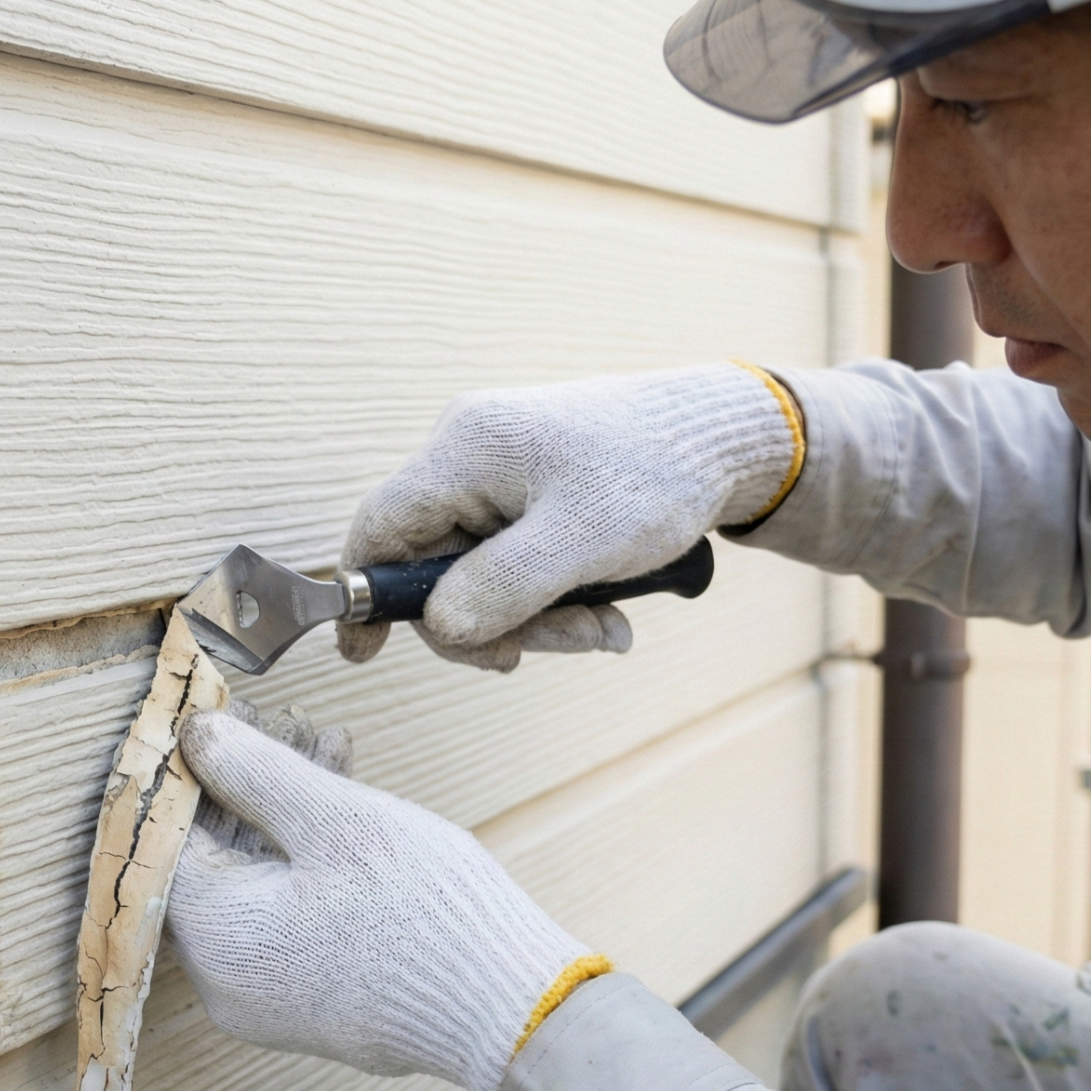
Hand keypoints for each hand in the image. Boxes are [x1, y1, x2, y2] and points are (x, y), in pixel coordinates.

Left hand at [167, 706, 594, 1090]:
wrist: (506, 1010)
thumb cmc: (420, 914)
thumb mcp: (334, 819)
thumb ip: (255, 771)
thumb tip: (195, 735)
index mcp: (214, 937)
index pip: (163, 843)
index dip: (187, 774)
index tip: (216, 724)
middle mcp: (225, 981)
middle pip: (210, 864)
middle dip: (245, 787)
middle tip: (280, 724)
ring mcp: (269, 1001)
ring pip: (254, 887)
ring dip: (283, 818)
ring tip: (329, 745)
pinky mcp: (312, 1005)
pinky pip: (286, 921)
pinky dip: (306, 865)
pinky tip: (347, 803)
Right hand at [338, 362, 800, 670]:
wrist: (726, 437)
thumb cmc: (658, 474)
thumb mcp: (582, 542)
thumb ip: (502, 587)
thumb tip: (438, 628)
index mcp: (466, 450)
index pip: (379, 527)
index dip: (365, 593)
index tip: (365, 653)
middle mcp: (471, 454)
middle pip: (434, 564)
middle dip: (492, 620)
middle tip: (565, 643)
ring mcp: (501, 473)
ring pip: (480, 573)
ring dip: (537, 617)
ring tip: (605, 630)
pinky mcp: (531, 492)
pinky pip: (516, 561)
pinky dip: (554, 597)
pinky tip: (608, 612)